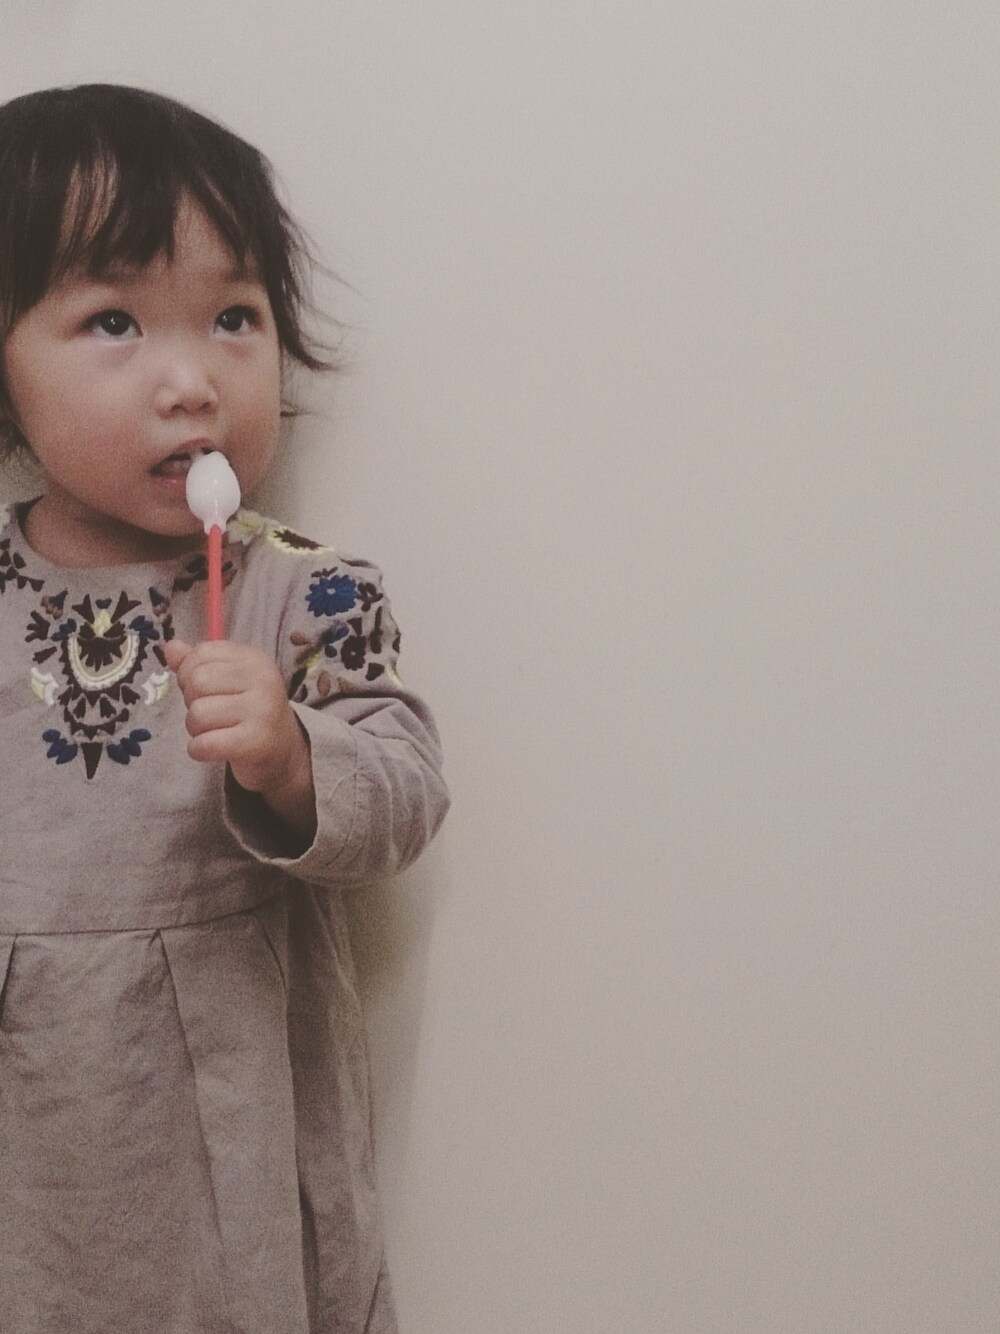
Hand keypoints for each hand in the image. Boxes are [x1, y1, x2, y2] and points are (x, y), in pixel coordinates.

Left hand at [162, 637, 316, 838]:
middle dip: (192, 703)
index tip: (205, 691)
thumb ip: (198, 663)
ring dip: (195, 729)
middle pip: (197, 682)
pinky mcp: (255, 742)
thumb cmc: (249, 712)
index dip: (189, 673)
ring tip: (213, 732)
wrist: (283, 752)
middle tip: (210, 715)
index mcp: (254, 660)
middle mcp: (262, 680)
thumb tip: (170, 648)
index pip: (202, 653)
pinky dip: (198, 750)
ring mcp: (262, 711)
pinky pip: (205, 744)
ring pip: (198, 713)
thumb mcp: (228, 681)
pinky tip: (210, 749)